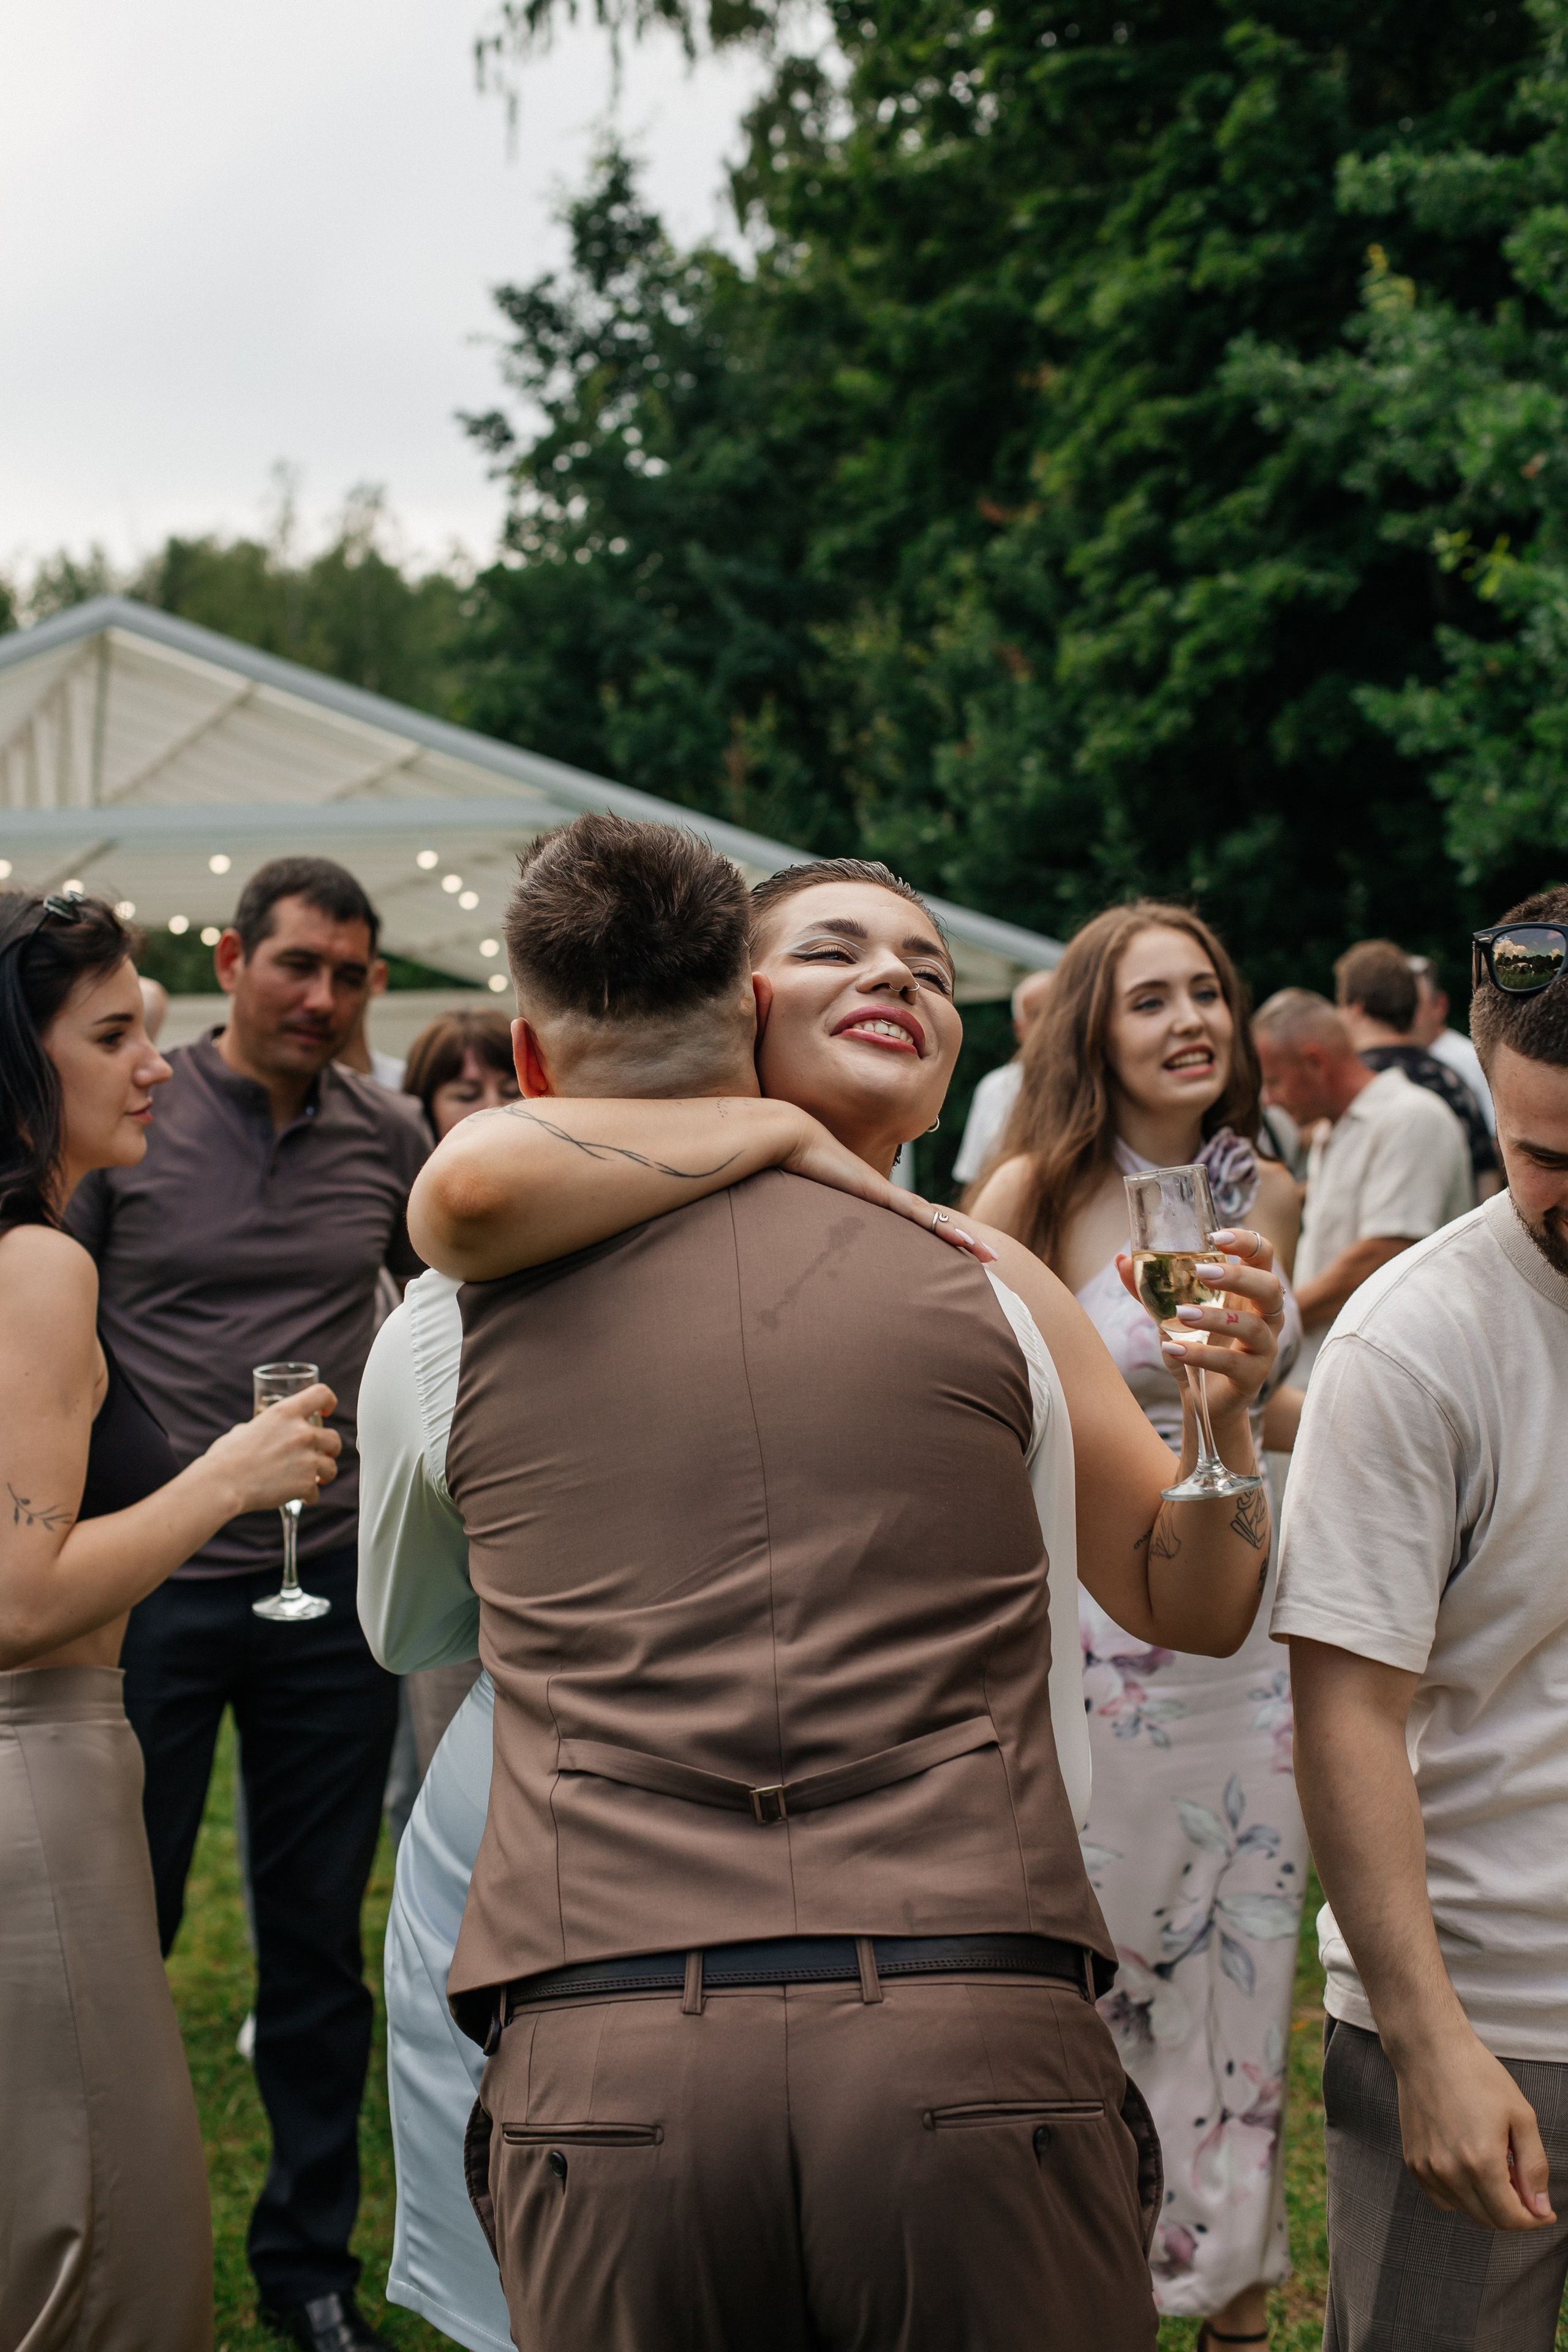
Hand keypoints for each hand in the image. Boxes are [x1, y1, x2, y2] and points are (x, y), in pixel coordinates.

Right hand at [205, 1386, 340, 1515]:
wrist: (222, 1484)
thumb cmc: (225, 1458)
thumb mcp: (243, 1431)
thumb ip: (260, 1429)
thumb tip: (256, 1431)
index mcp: (285, 1413)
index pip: (321, 1394)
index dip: (329, 1402)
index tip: (326, 1411)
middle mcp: (301, 1433)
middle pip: (334, 1437)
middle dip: (329, 1449)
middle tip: (321, 1456)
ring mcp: (306, 1459)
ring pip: (331, 1467)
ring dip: (323, 1474)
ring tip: (313, 1480)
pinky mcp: (305, 1483)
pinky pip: (316, 1491)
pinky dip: (308, 1496)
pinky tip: (299, 1498)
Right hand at [779, 1113, 996, 1260]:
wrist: (796, 1137)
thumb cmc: (800, 1167)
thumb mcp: (817, 1202)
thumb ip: (823, 1216)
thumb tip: (811, 1237)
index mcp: (877, 1201)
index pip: (917, 1222)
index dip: (941, 1236)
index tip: (961, 1251)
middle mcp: (888, 1197)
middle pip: (933, 1222)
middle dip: (962, 1239)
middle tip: (990, 1257)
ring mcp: (886, 1194)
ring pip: (932, 1220)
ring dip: (960, 1237)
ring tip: (986, 1252)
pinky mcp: (879, 1193)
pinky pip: (915, 1214)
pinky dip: (938, 1227)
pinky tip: (959, 1239)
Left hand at [1117, 1225, 1283, 1412]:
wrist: (1201, 1397)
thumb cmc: (1194, 1345)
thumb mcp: (1169, 1314)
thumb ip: (1149, 1289)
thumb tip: (1120, 1260)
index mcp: (1248, 1292)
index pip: (1263, 1255)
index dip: (1247, 1241)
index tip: (1216, 1236)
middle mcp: (1265, 1317)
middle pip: (1269, 1287)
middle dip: (1238, 1276)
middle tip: (1202, 1272)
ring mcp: (1263, 1348)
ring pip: (1253, 1327)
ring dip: (1215, 1317)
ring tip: (1181, 1313)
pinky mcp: (1253, 1377)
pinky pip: (1233, 1363)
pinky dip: (1201, 1354)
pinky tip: (1171, 1348)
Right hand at [1390, 2024, 1554, 2230]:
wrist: (1429, 2050)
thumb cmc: (1478, 2076)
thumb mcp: (1521, 2116)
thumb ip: (1535, 2167)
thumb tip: (1540, 2207)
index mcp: (1481, 2161)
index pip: (1511, 2218)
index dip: (1533, 2219)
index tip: (1544, 2210)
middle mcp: (1450, 2172)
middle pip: (1489, 2220)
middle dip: (1513, 2212)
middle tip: (1521, 2182)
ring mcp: (1427, 2169)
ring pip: (1466, 2211)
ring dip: (1487, 2203)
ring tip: (1495, 2167)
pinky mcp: (1413, 2162)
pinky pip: (1442, 2199)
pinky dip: (1460, 2196)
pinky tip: (1468, 2168)